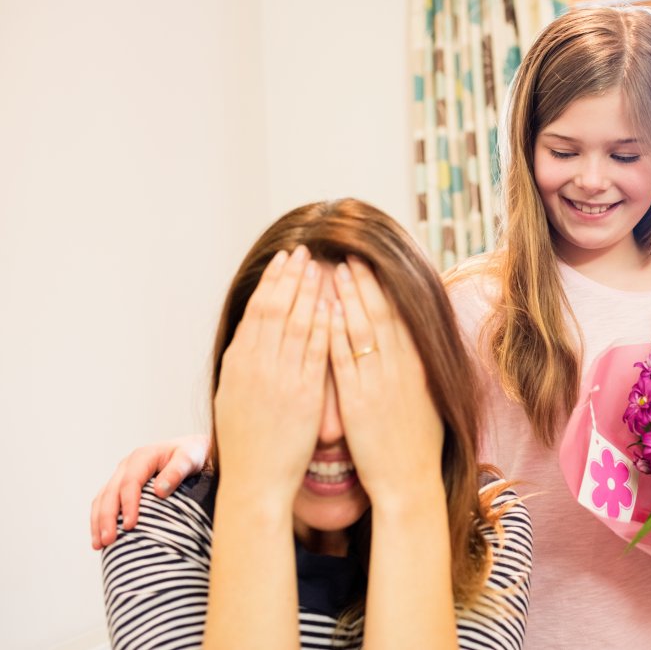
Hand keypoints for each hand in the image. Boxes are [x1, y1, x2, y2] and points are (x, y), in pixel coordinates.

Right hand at [90, 434, 208, 548]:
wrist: (191, 449)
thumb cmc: (192, 454)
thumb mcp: (190, 458)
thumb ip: (177, 471)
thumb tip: (160, 491)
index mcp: (142, 457)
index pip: (130, 483)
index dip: (128, 504)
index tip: (130, 525)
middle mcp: (127, 465)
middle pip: (111, 492)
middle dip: (107, 518)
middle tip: (109, 541)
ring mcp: (121, 475)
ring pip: (102, 499)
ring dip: (98, 522)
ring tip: (100, 544)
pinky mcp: (120, 486)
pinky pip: (104, 502)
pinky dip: (99, 519)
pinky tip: (101, 537)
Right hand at [213, 245, 329, 502]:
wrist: (254, 482)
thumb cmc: (247, 444)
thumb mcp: (234, 396)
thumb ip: (245, 364)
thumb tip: (252, 338)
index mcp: (238, 363)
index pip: (257, 309)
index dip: (272, 281)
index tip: (284, 259)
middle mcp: (256, 365)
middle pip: (276, 308)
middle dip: (291, 276)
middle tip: (304, 249)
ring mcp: (279, 378)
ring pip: (297, 323)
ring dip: (310, 291)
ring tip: (323, 266)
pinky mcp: (303, 395)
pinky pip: (316, 352)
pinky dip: (325, 325)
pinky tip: (335, 305)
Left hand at [328, 259, 444, 507]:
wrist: (411, 482)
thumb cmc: (417, 448)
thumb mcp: (427, 402)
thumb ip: (417, 373)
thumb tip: (413, 350)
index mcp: (418, 369)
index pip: (402, 318)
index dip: (387, 289)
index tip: (374, 266)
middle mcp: (401, 370)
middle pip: (383, 315)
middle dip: (367, 284)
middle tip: (353, 256)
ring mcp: (380, 384)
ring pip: (363, 330)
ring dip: (349, 298)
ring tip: (336, 271)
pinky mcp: (359, 402)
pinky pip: (345, 360)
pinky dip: (336, 333)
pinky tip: (326, 312)